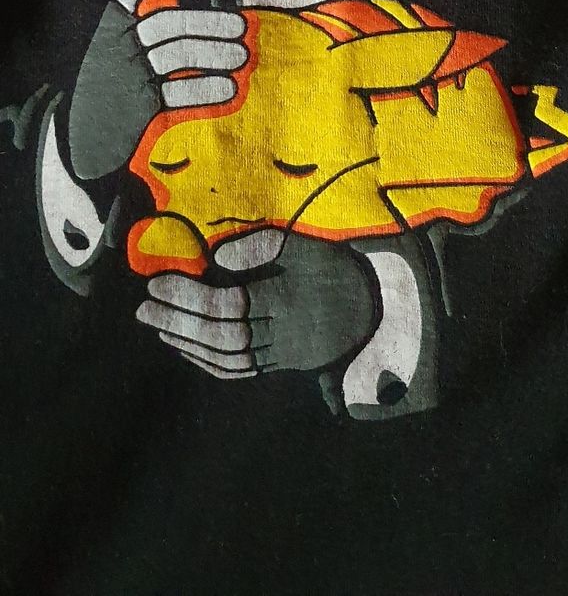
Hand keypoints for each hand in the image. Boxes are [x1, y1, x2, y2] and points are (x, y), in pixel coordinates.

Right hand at [113, 0, 246, 107]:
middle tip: (242, 27)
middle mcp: (116, 43)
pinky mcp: (137, 105)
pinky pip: (177, 92)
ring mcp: (126, 74)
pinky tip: (229, 88)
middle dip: (209, 22)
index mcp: (110, 22)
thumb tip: (204, 9)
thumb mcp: (114, 46)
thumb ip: (144, 26)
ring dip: (215, 52)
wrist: (78, 138)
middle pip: (169, 22)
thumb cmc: (109, 84)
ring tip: (242, 56)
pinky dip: (206, 89)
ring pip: (178, 54)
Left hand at [136, 230, 378, 378]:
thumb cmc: (335, 266)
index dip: (190, 296)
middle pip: (222, 334)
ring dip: (187, 343)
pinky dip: (207, 362)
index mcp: (287, 299)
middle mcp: (282, 333)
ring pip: (227, 357)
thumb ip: (262, 246)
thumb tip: (215, 256)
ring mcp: (282, 354)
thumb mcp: (305, 244)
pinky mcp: (282, 365)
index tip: (157, 283)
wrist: (375, 307)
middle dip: (178, 321)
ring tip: (156, 325)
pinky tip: (185, 348)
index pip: (229, 304)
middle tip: (143, 308)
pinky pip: (240, 371)